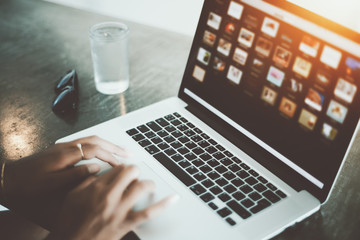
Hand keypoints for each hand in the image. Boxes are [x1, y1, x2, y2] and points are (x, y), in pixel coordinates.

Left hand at [2, 136, 127, 229]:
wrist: (10, 177)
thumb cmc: (29, 183)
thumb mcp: (52, 183)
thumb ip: (76, 174)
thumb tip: (96, 168)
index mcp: (66, 154)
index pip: (95, 150)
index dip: (111, 156)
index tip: (121, 164)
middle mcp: (66, 146)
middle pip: (96, 140)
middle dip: (114, 146)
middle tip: (128, 152)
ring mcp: (63, 146)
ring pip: (91, 139)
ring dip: (107, 143)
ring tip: (119, 150)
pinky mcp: (61, 149)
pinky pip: (85, 141)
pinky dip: (98, 144)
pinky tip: (101, 150)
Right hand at [48, 165, 177, 239]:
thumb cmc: (69, 222)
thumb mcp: (72, 196)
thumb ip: (87, 181)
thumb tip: (99, 171)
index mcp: (96, 187)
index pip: (117, 168)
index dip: (122, 168)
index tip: (123, 171)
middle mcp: (109, 196)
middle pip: (131, 172)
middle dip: (135, 172)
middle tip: (134, 176)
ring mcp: (119, 210)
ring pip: (141, 187)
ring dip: (147, 184)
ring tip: (148, 185)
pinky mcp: (126, 224)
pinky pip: (148, 213)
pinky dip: (163, 205)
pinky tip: (173, 198)